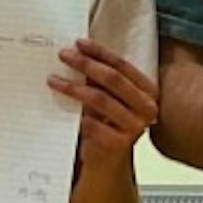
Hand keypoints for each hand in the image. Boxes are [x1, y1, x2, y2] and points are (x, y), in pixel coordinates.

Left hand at [50, 39, 158, 171]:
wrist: (108, 159)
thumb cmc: (107, 122)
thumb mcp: (109, 97)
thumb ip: (100, 79)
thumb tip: (76, 52)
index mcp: (148, 91)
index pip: (122, 65)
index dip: (100, 53)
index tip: (79, 43)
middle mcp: (147, 108)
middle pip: (112, 79)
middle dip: (86, 64)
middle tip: (64, 56)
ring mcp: (134, 127)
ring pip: (100, 99)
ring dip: (73, 87)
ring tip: (54, 80)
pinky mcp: (118, 144)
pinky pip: (92, 124)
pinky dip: (77, 115)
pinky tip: (62, 109)